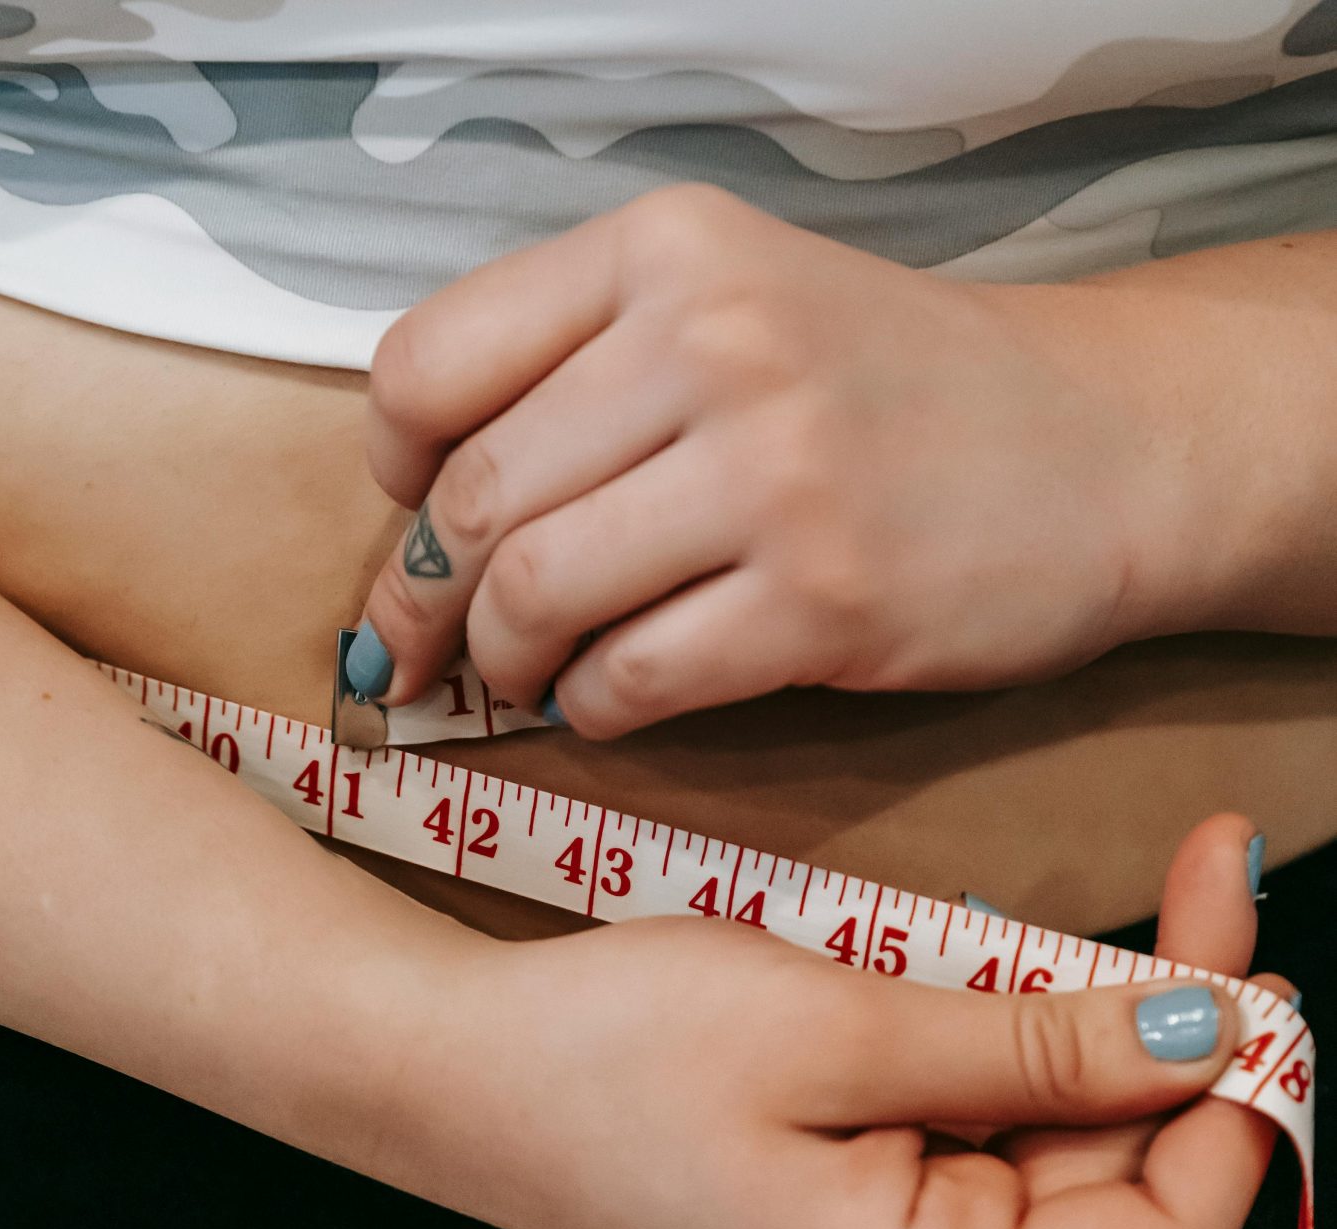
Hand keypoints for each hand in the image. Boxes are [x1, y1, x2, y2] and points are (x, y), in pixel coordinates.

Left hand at [353, 184, 1181, 737]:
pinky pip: (632, 679)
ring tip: (525, 677)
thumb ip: (587, 366)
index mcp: (666, 251)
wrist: (1101, 445)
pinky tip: (613, 696)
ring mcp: (771, 474)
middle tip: (428, 649)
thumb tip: (421, 506)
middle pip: (470, 502)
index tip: (413, 518)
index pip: (430, 365)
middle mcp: (711, 343)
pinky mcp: (821, 600)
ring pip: (534, 596)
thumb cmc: (895, 391)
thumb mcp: (737, 301)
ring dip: (503, 664)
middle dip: (424, 602)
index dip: (394, 470)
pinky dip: (595, 708)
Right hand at [431, 815, 1286, 1228]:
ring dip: (1103, 1047)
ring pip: (1065, 1174)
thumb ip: (1040, 1046)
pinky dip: (1025, 1070)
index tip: (1251, 954)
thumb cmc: (608, 1053)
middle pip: (1124, 1201)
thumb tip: (1213, 1036)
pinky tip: (1016, 980)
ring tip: (1119, 914)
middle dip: (1178, 1045)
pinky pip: (988, 1165)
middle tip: (1205, 876)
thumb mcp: (841, 1023)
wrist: (450, 1079)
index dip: (1235, 1103)